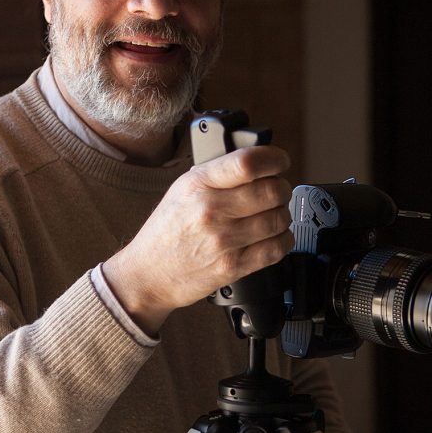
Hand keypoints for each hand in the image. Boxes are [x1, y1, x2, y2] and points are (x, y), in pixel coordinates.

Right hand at [102, 145, 293, 334]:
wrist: (148, 274)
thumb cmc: (167, 231)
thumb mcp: (182, 190)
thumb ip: (217, 174)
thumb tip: (257, 163)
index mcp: (198, 184)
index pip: (247, 163)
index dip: (274, 158)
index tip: (279, 161)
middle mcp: (211, 210)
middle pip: (271, 191)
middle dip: (282, 189)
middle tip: (277, 191)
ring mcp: (223, 240)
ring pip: (278, 219)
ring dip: (282, 215)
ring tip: (272, 215)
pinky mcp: (232, 266)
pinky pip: (276, 249)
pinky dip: (282, 240)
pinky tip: (274, 236)